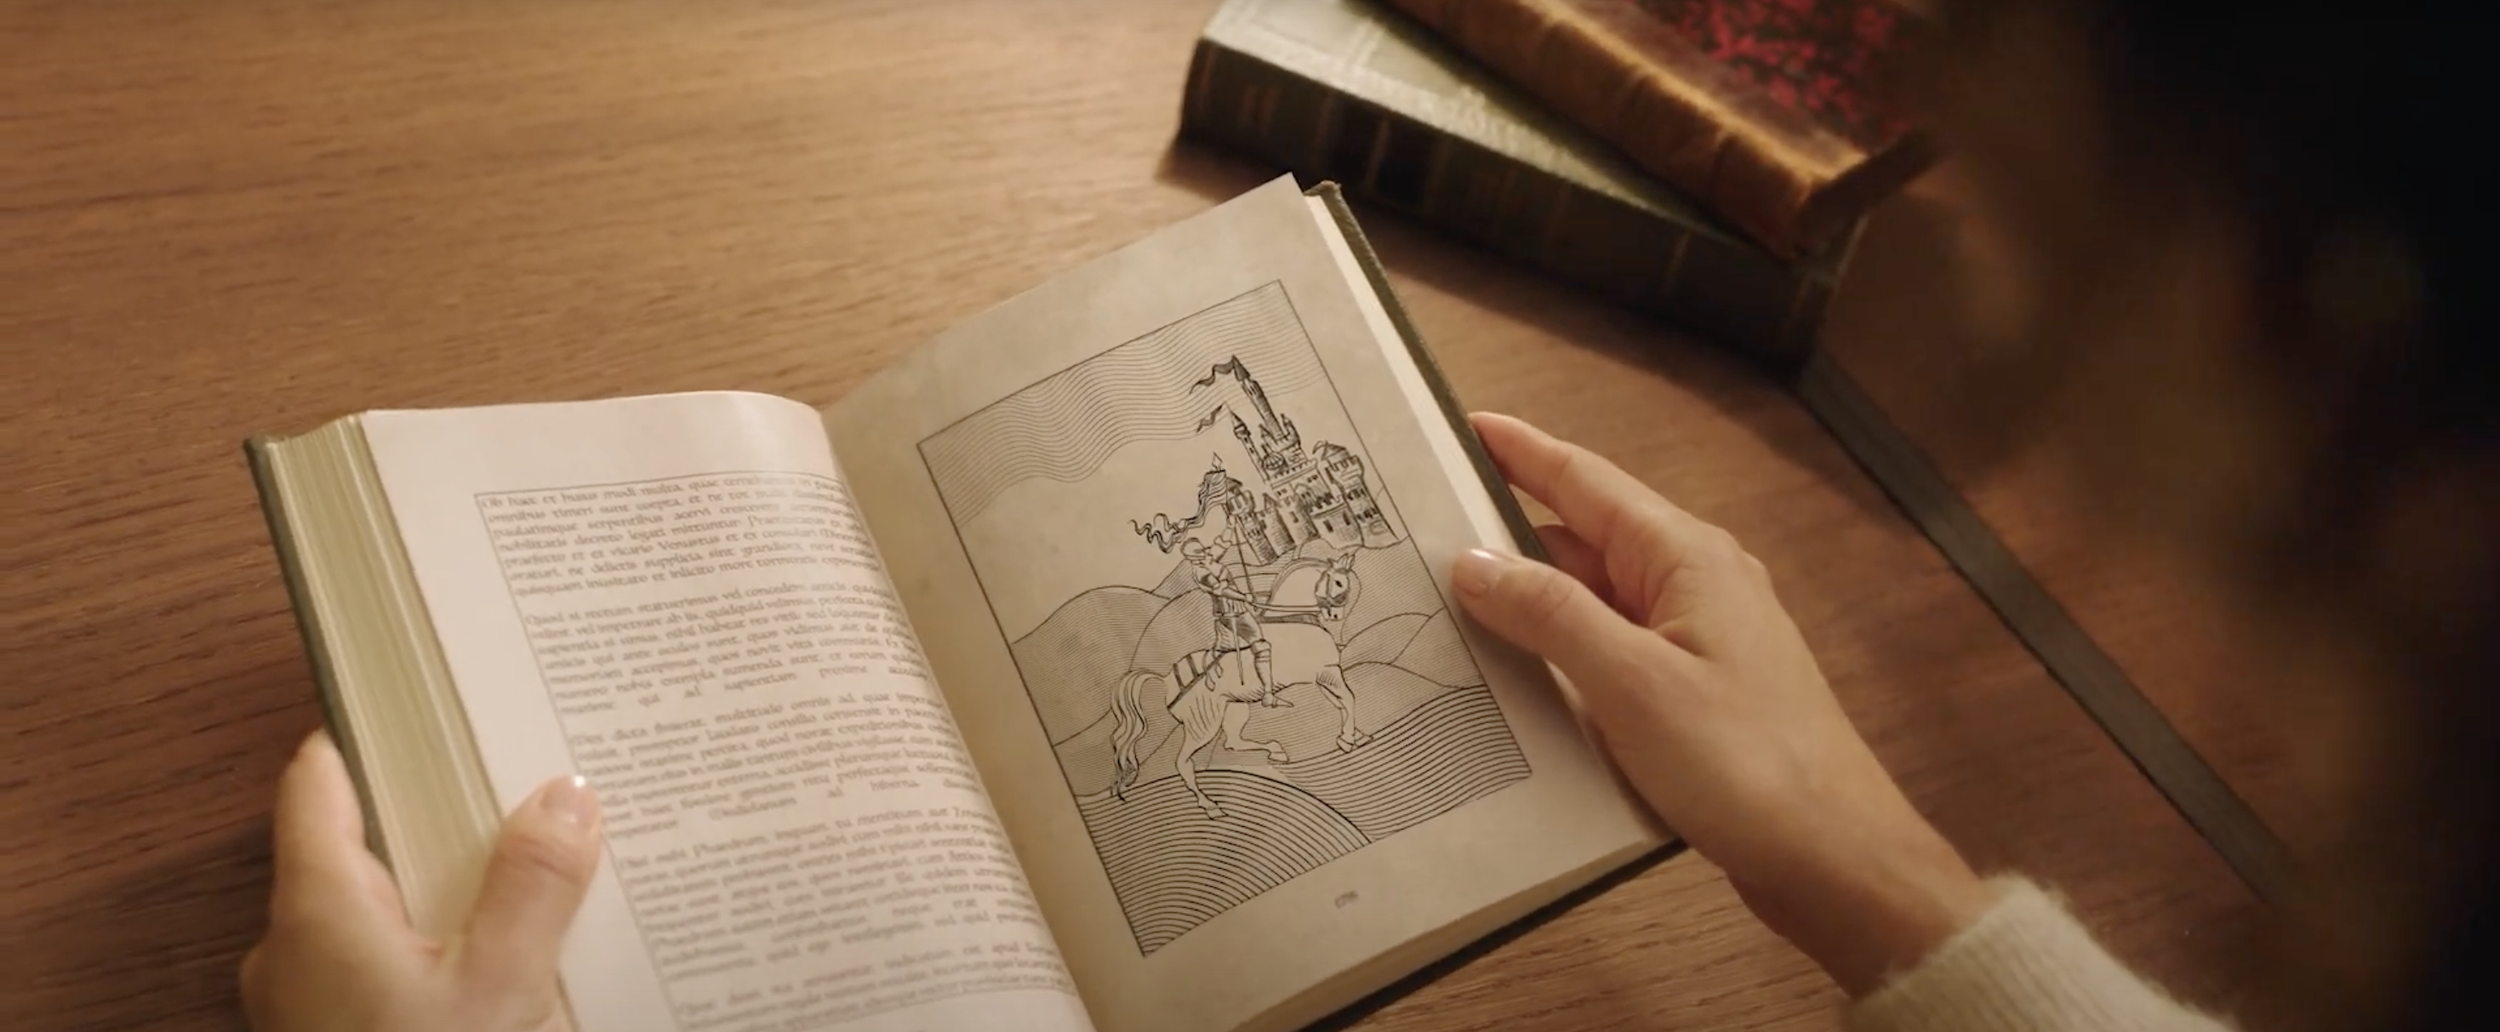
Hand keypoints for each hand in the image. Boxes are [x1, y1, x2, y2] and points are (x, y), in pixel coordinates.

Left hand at [241, 732, 603, 1031]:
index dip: (372, 731)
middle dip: (438, 810)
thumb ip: (531, 888)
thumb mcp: (498, 986)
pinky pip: (384, 958)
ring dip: (443, 882)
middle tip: (513, 778)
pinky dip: (436, 939)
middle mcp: (293, 946)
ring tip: (525, 864)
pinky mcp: (335, 1028)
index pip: (317, 780)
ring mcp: (307, 995)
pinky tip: (499, 950)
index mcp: (315, 908)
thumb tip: (565, 796)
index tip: (433, 701)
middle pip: (358, 840)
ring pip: (376, 905)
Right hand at [1450, 413, 1994, 994]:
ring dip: (1530, 601)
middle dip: (1507, 532)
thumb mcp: (1631, 683)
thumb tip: (1474, 560)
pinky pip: (1611, 654)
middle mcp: (1694, 584)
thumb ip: (1549, 614)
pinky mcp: (1695, 694)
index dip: (1520, 451)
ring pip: (1594, 601)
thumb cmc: (1747, 764)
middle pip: (1584, 539)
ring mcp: (1698, 641)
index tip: (1463, 426)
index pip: (1585, 481)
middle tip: (1424, 528)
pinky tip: (1515, 678)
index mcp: (1685, 557)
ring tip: (1446, 601)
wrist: (1833, 858)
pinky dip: (1560, 654)